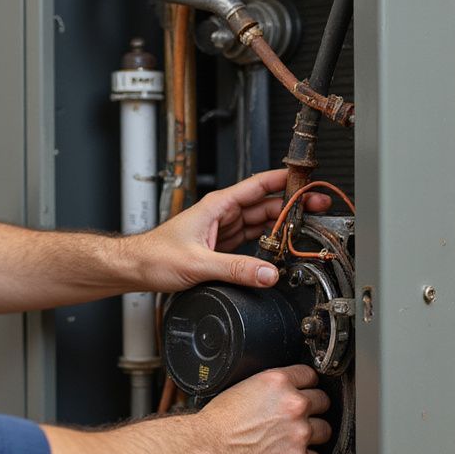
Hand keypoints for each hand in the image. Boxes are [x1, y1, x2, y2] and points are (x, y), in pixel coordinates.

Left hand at [129, 169, 331, 292]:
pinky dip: (267, 243)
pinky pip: (250, 239)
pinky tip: (280, 249)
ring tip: (307, 227)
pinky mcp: (220, 247)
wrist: (135, 269)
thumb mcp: (198, 263)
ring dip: (282, 224)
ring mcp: (221, 230)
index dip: (285, 180)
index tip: (308, 179)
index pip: (258, 185)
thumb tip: (267, 274)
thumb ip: (235, 269)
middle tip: (319, 207)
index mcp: (217, 206)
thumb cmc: (154, 256)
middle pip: (265, 204)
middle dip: (293, 204)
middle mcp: (221, 214)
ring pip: (259, 222)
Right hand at [195, 365, 330, 453]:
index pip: (309, 375)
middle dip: (313, 409)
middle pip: (323, 401)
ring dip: (313, 435)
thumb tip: (277, 396)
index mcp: (277, 382)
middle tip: (299, 418)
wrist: (206, 452)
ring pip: (325, 430)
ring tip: (296, 440)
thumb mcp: (239, 389)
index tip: (305, 391)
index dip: (306, 385)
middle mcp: (293, 405)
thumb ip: (267, 390)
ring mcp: (298, 433)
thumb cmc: (215, 425)